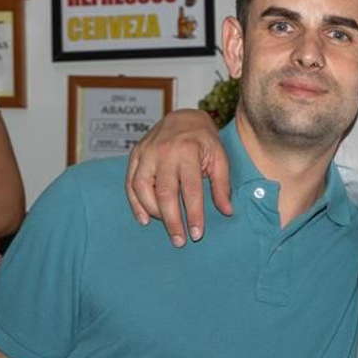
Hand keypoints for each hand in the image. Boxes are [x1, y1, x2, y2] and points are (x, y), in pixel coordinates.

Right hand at [123, 108, 231, 245]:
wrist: (184, 116)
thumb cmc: (204, 140)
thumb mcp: (220, 158)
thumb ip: (222, 185)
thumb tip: (228, 211)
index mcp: (188, 151)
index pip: (191, 190)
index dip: (194, 214)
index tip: (197, 234)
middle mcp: (164, 151)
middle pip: (164, 193)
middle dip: (172, 220)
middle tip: (179, 240)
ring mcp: (146, 152)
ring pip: (142, 188)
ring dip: (153, 212)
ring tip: (166, 226)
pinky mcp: (135, 154)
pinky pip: (129, 182)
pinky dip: (134, 203)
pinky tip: (144, 218)